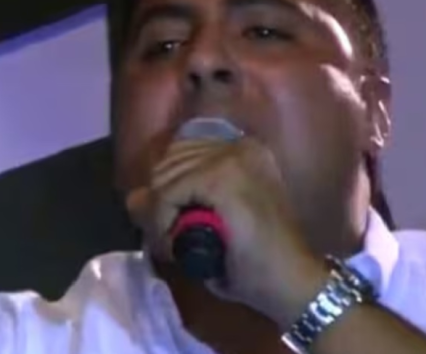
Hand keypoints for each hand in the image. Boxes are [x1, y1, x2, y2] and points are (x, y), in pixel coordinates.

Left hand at [125, 136, 327, 325]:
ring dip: (159, 216)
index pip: (183, 151)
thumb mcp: (215, 222)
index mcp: (244, 149)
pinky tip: (174, 248)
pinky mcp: (222, 178)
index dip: (167, 186)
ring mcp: (233, 158)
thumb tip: (133, 196)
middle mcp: (240, 145)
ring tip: (174, 247)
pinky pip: (168, 193)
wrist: (292, 280)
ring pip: (165, 176)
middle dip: (160, 200)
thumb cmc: (259, 259)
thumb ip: (179, 203)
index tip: (170, 222)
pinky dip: (162, 223)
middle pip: (170, 160)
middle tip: (169, 239)